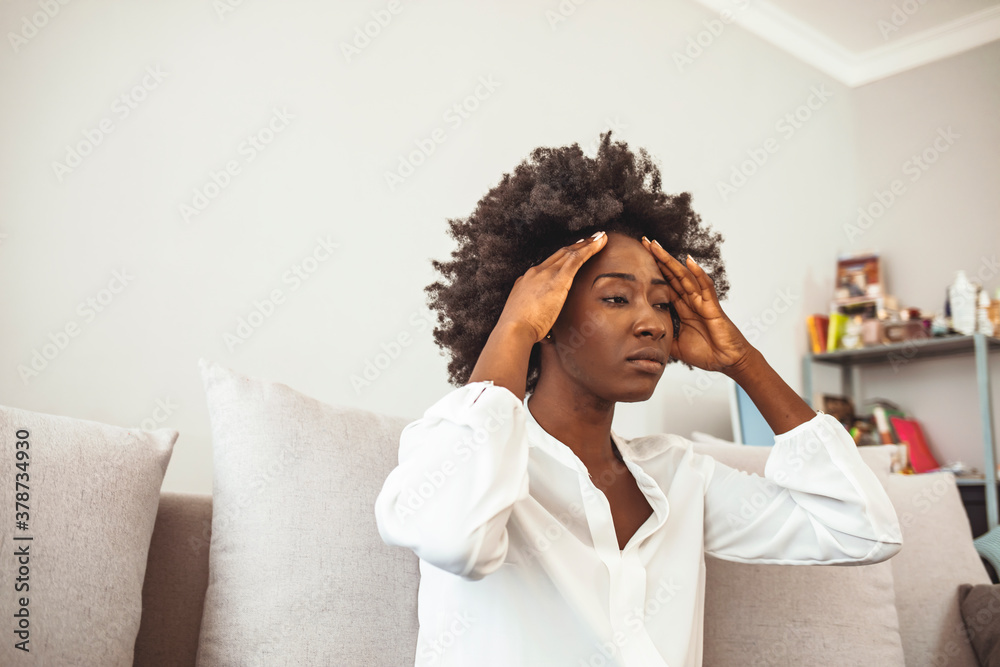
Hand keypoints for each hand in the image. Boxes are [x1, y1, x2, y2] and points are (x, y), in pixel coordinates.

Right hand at [496, 231, 608, 342]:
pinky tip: (601, 242)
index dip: (562, 257)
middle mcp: (535, 273)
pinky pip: (577, 259)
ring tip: (600, 237)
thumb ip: (532, 313)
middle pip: (559, 255)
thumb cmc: (518, 330)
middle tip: (589, 239)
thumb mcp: (523, 317)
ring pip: (569, 253)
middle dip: (575, 246)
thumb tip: (540, 321)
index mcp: (526, 281)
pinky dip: (590, 249)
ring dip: (586, 244)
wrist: (514, 329)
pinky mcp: (558, 279)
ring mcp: (546, 274)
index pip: (547, 264)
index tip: (572, 251)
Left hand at [641, 237, 753, 374]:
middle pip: (672, 275)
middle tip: (644, 242)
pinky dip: (698, 273)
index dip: (652, 272)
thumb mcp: (676, 346)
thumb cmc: (706, 353)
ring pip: (685, 276)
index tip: (638, 259)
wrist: (727, 362)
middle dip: (658, 258)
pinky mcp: (712, 307)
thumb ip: (663, 339)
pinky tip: (689, 261)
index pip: (664, 285)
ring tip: (657, 246)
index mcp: (682, 308)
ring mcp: (702, 302)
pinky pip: (705, 287)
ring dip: (671, 261)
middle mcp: (691, 301)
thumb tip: (645, 339)